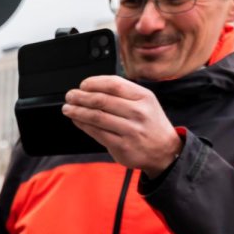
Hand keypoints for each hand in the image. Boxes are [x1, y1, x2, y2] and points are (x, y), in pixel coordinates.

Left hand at [62, 75, 182, 176]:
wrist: (164, 151)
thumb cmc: (150, 124)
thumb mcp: (145, 102)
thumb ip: (123, 93)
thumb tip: (92, 87)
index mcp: (143, 97)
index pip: (113, 84)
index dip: (94, 83)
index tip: (83, 84)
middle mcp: (138, 112)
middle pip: (101, 100)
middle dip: (80, 97)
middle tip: (70, 96)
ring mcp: (130, 130)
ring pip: (96, 117)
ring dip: (77, 111)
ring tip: (68, 108)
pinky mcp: (122, 145)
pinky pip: (96, 132)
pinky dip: (83, 125)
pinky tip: (77, 120)